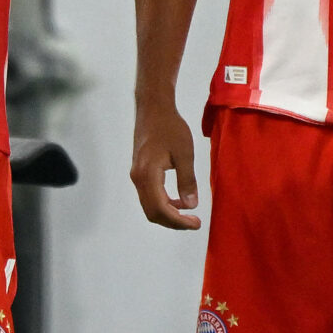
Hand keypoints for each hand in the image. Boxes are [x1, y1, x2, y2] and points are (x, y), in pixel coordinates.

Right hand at [131, 96, 200, 230]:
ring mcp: (136, 176)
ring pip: (149, 205)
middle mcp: (138, 179)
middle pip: (152, 212)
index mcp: (148, 175)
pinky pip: (149, 196)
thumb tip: (191, 205)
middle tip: (193, 222)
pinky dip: (163, 203)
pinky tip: (178, 200)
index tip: (196, 223)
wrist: (153, 109)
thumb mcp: (184, 154)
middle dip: (173, 222)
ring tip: (188, 213)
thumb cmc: (170, 127)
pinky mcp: (139, 172)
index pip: (161, 209)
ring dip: (168, 214)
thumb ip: (187, 181)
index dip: (178, 221)